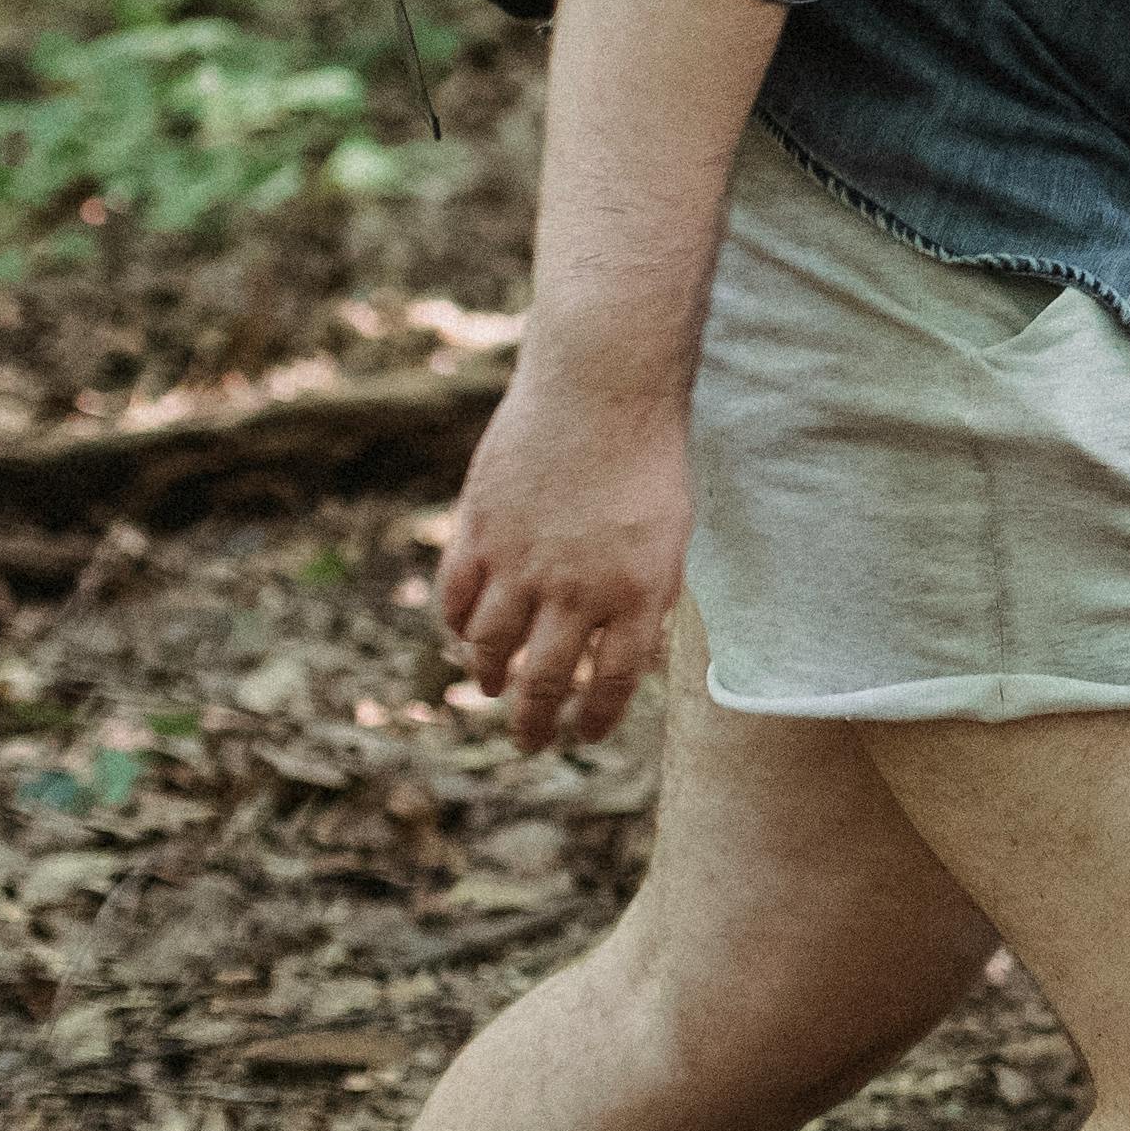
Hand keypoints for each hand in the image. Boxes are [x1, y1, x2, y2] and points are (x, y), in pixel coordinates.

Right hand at [432, 360, 690, 750]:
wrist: (602, 388)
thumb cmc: (649, 458)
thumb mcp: (672, 534)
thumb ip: (649, 597)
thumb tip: (628, 659)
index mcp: (637, 594)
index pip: (610, 684)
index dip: (593, 720)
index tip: (582, 735)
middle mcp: (577, 589)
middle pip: (545, 681)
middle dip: (535, 723)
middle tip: (530, 742)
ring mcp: (522, 562)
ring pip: (492, 649)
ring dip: (489, 678)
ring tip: (493, 689)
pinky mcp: (479, 531)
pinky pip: (457, 601)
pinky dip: (459, 627)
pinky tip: (467, 636)